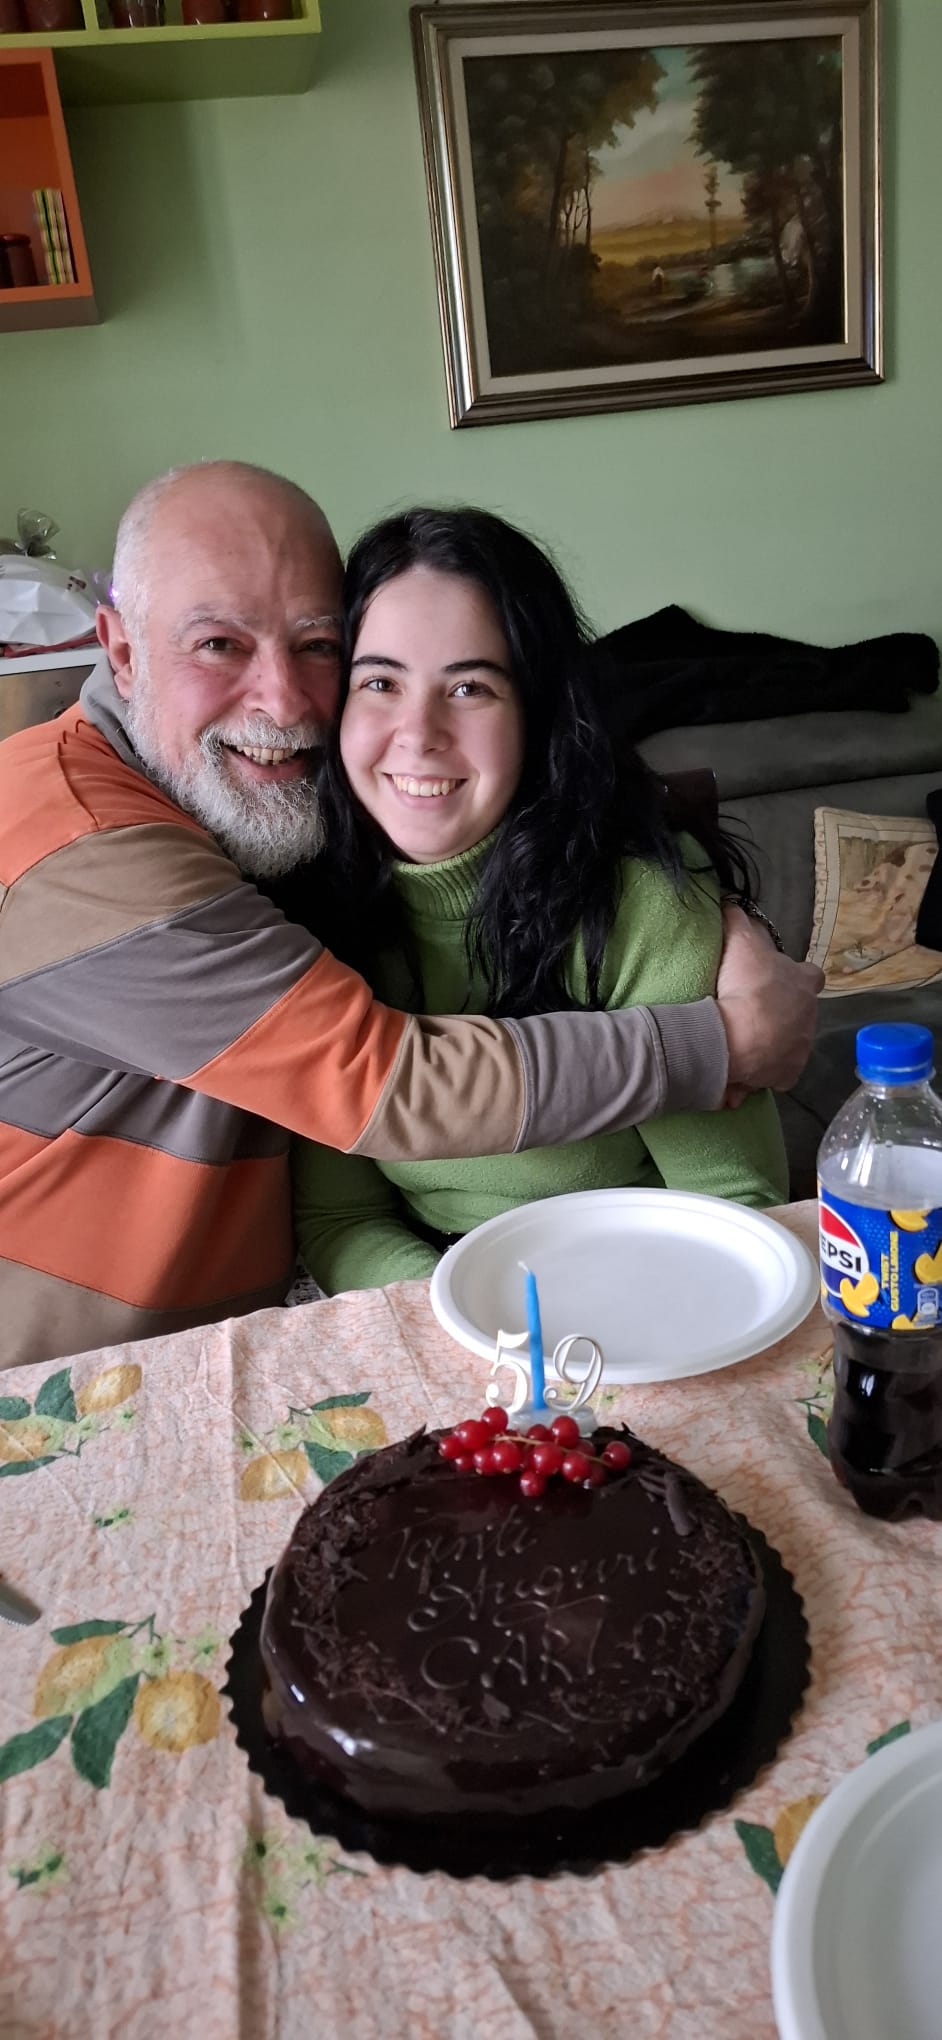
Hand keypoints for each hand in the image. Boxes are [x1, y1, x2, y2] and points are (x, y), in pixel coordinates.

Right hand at [716, 905, 822, 1103]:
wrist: (739, 1037)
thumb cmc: (747, 986)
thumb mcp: (741, 941)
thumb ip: (738, 920)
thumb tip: (731, 901)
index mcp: (805, 983)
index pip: (810, 975)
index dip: (795, 976)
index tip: (774, 979)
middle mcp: (810, 1017)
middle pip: (800, 1012)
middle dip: (783, 1013)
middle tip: (753, 1012)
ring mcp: (801, 1049)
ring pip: (788, 1044)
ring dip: (771, 1044)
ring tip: (742, 1042)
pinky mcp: (787, 1076)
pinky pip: (774, 1075)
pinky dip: (760, 1073)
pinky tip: (741, 1070)